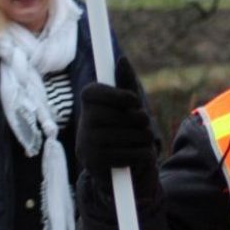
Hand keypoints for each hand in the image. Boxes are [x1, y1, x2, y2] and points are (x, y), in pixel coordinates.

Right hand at [77, 57, 156, 177]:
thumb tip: (122, 60)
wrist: (117, 168)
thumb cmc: (125, 129)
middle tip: (142, 125)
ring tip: (140, 141)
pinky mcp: (95, 163)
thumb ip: (125, 83)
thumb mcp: (127, 106)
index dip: (119, 95)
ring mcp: (87, 143)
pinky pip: (131, 154)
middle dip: (142, 120)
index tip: (134, 101)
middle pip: (124, 115)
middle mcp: (83, 122)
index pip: (96, 92)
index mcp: (88, 103)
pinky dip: (143, 155)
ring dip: (145, 139)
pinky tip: (137, 156)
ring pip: (132, 135)